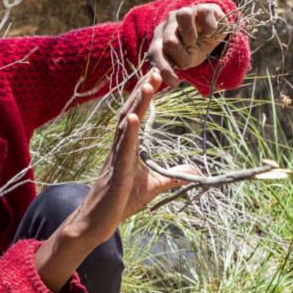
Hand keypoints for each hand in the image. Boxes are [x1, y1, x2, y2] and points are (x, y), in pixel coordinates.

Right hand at [34, 68, 198, 292]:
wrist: (98, 222)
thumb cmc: (120, 202)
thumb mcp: (153, 185)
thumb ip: (172, 175)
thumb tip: (194, 171)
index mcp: (126, 148)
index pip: (135, 115)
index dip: (145, 97)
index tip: (155, 78)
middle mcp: (118, 147)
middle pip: (130, 112)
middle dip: (143, 91)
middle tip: (155, 71)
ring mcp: (115, 158)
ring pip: (126, 125)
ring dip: (137, 104)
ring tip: (148, 85)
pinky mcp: (116, 172)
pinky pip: (122, 148)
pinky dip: (127, 132)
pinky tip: (133, 117)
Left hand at [148, 3, 226, 88]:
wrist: (214, 34)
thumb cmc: (195, 49)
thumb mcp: (183, 61)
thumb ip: (169, 65)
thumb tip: (155, 78)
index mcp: (160, 38)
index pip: (155, 52)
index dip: (164, 69)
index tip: (175, 83)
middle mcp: (169, 24)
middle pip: (169, 39)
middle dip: (181, 55)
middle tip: (189, 60)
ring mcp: (185, 12)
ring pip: (183, 15)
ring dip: (191, 36)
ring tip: (195, 42)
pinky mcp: (203, 7)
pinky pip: (204, 14)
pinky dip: (210, 28)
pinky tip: (210, 32)